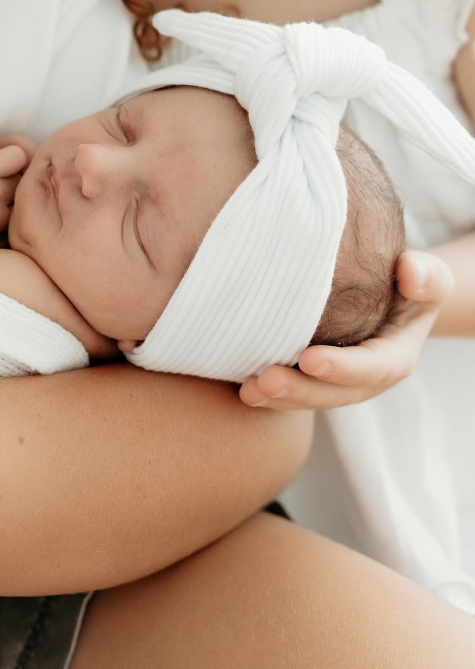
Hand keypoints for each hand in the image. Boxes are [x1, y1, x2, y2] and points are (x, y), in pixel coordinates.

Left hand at [0, 128, 34, 248]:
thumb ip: (3, 239)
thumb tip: (24, 222)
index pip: (30, 201)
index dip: (26, 195)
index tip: (17, 195)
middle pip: (28, 176)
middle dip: (23, 176)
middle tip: (13, 176)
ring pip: (19, 152)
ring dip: (13, 155)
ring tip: (4, 160)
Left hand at [239, 250, 451, 409]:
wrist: (392, 295)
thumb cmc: (408, 281)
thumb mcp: (428, 277)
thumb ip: (426, 276)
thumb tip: (410, 270)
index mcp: (394, 358)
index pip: (371, 368)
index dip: (342, 368)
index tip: (310, 360)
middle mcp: (364, 378)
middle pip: (334, 393)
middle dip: (300, 391)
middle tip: (265, 381)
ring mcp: (337, 382)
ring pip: (308, 398)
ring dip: (278, 398)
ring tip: (247, 390)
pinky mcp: (312, 377)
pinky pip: (292, 390)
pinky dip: (268, 392)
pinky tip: (240, 386)